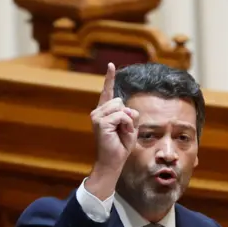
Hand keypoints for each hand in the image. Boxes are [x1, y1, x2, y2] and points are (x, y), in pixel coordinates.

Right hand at [85, 62, 139, 197]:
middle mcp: (98, 112)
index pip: (107, 92)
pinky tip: (121, 133)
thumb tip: (128, 109)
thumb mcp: (130, 126)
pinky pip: (122, 115)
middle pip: (120, 100)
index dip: (109, 78)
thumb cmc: (120, 146)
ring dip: (127, 120)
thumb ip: (130, 114)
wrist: (112, 161)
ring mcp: (97, 117)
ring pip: (121, 107)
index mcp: (104, 112)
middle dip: (128, 114)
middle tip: (123, 130)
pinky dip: (126, 124)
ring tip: (121, 132)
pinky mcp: (100, 122)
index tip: (111, 65)